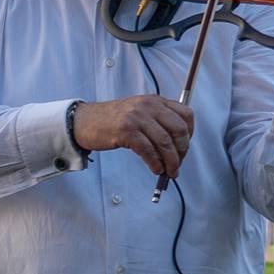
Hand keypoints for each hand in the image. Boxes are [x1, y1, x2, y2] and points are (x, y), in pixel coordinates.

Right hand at [72, 95, 193, 179]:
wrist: (83, 121)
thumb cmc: (111, 120)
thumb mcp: (138, 112)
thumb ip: (157, 120)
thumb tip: (177, 146)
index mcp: (154, 101)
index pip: (185, 114)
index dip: (190, 134)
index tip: (185, 147)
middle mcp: (148, 106)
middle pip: (179, 129)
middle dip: (182, 150)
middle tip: (178, 163)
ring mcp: (137, 117)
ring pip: (165, 142)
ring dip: (170, 161)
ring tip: (169, 172)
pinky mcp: (126, 131)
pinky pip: (148, 150)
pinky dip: (155, 163)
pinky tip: (155, 169)